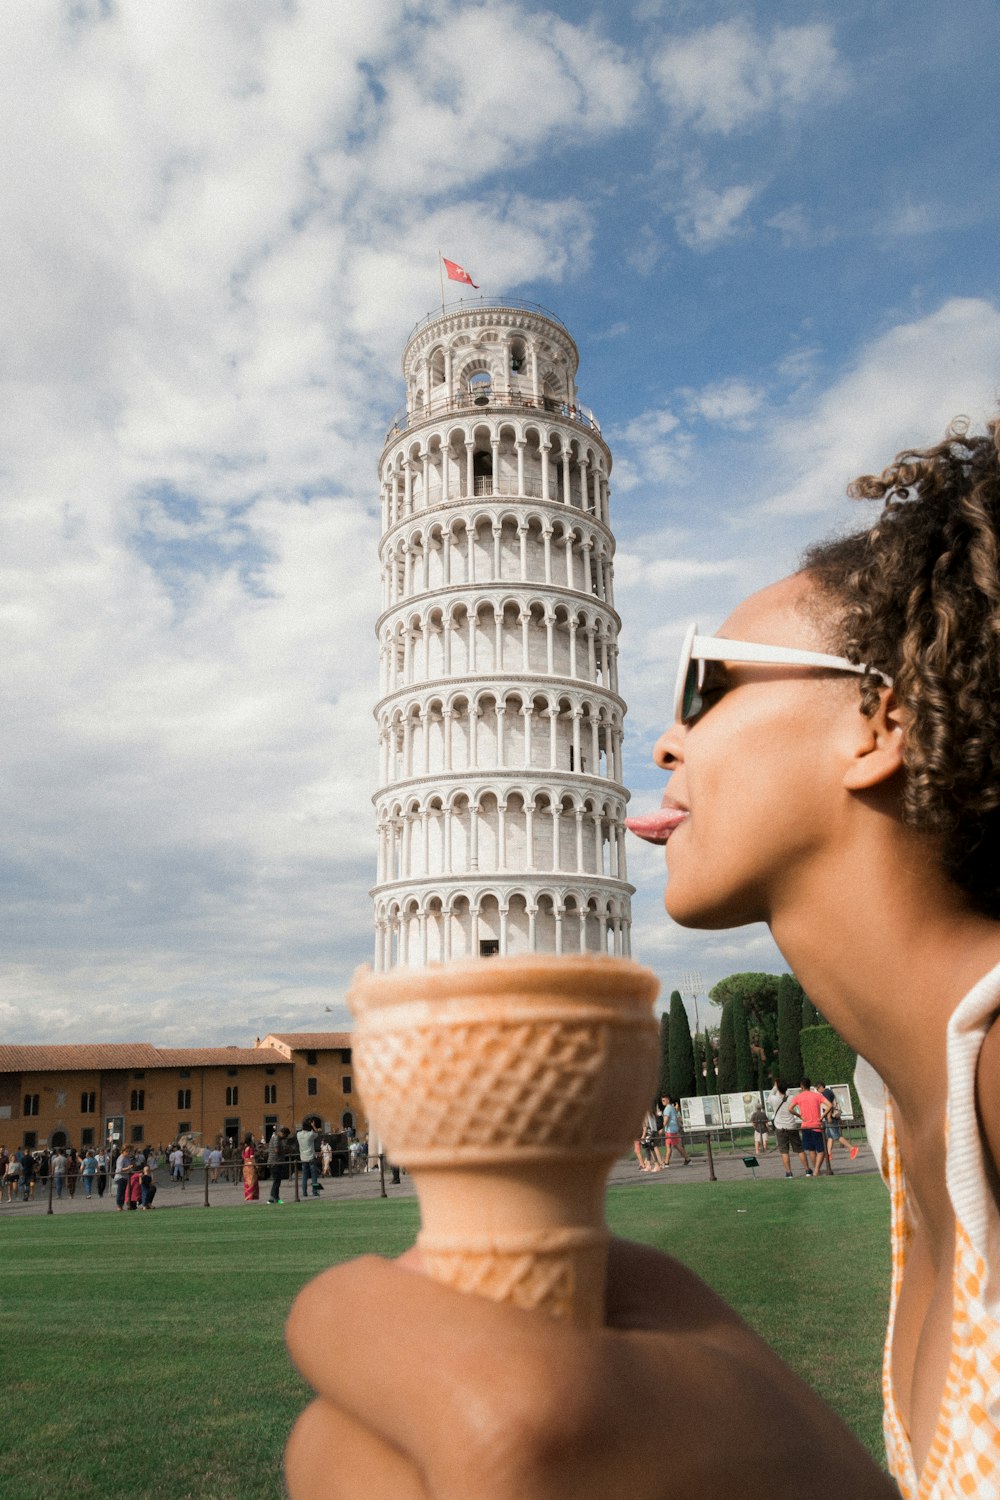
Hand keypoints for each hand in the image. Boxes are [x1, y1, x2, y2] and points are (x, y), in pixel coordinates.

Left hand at [285, 1239, 894, 1498]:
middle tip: (481, 1419)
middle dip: (384, 1411)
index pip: (329, 1320)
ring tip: (503, 1486)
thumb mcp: (671, 1315)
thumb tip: (421, 1268)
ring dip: (389, 1488)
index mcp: (514, 1421)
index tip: (432, 1315)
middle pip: (318, 1439)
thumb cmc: (771, 1466)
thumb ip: (534, 1266)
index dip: (380, 1305)